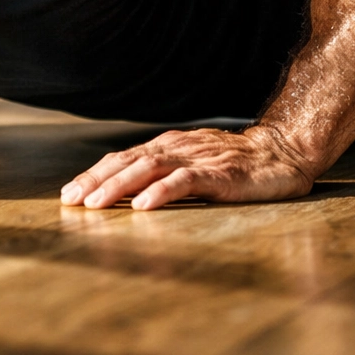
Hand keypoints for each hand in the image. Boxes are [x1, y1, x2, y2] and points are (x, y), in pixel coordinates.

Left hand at [60, 126, 313, 210]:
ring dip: (118, 186)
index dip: (95, 174)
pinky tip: (143, 206)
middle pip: (128, 161)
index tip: (69, 194)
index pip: (124, 157)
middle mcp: (178, 148)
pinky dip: (162, 192)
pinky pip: (185, 181)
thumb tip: (129, 197)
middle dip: (96, 180)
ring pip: (149, 168)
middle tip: (70, 201)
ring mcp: (198, 159)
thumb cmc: (238, 165)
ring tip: (95, 205)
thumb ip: (166, 175)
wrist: (285, 152)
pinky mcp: (220, 174)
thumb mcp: (195, 167)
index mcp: (169, 147)